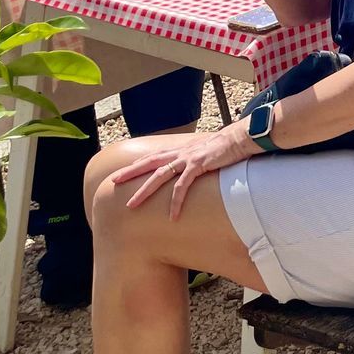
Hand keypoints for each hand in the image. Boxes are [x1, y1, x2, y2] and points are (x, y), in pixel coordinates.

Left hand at [108, 121, 256, 218]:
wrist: (241, 138)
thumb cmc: (227, 147)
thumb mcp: (206, 152)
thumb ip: (195, 160)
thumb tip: (192, 170)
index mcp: (181, 150)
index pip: (153, 156)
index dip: (136, 164)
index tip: (122, 172)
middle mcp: (180, 152)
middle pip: (148, 163)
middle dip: (130, 173)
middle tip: (113, 182)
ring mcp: (188, 158)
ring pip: (159, 175)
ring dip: (144, 191)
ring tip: (131, 205)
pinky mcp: (199, 165)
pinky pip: (183, 186)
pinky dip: (176, 201)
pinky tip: (171, 216)